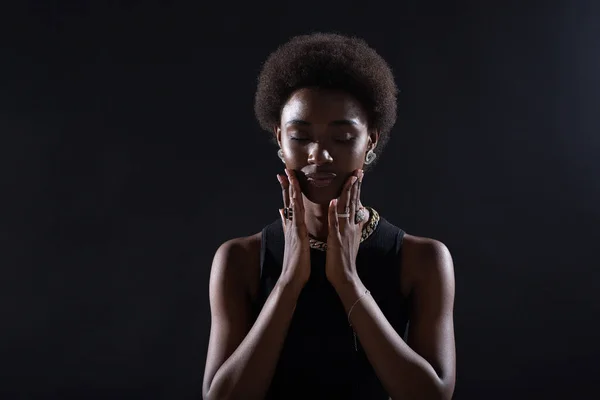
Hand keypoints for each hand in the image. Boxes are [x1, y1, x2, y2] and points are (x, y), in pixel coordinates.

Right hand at [276, 169, 310, 293]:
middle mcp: (291, 225)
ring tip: (289, 175)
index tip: (286, 177)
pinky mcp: (298, 234)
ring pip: (292, 205)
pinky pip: (297, 215)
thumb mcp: (292, 241)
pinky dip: (296, 204)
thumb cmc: (296, 263)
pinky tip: (296, 194)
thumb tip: (282, 213)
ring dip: (291, 189)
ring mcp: (293, 229)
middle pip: (288, 201)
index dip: (288, 191)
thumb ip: (287, 225)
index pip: (290, 205)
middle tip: (284, 170)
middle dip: (287, 185)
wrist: (291, 278)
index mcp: (292, 227)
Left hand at [325, 169, 364, 287]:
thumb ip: (355, 227)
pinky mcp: (336, 239)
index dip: (356, 189)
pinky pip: (334, 223)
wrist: (346, 277)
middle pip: (353, 202)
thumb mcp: (352, 240)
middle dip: (355, 185)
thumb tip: (361, 217)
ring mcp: (344, 232)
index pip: (355, 203)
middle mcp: (350, 227)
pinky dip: (333, 212)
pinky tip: (332, 200)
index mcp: (352, 226)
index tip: (358, 175)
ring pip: (346, 209)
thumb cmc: (344, 260)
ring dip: (347, 193)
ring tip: (350, 179)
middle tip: (358, 170)